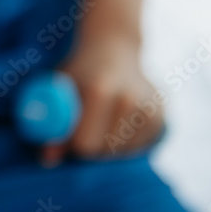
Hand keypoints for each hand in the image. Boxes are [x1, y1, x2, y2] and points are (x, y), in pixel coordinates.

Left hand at [42, 16, 163, 165]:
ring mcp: (150, 109)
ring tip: (100, 120)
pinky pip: (138, 148)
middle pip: (105, 150)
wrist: (113, 50)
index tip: (67, 131)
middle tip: (82, 125)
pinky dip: (124, 143)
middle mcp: (131, 100)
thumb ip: (53, 125)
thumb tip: (48, 161)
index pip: (85, 144)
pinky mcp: (162, 117)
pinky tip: (117, 121)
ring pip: (122, 152)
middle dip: (90, 145)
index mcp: (101, 90)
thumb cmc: (80, 72)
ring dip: (107, 145)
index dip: (72, 143)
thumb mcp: (60, 90)